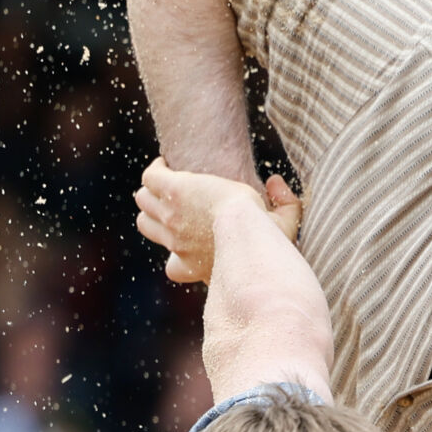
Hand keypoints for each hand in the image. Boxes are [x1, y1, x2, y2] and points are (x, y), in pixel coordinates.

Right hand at [135, 159, 293, 284]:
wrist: (250, 229)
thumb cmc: (269, 242)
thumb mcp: (282, 231)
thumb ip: (287, 208)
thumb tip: (277, 181)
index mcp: (193, 266)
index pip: (173, 268)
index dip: (177, 254)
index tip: (190, 238)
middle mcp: (177, 245)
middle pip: (149, 227)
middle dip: (156, 215)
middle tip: (174, 200)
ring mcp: (171, 218)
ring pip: (144, 202)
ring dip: (152, 192)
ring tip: (167, 181)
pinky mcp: (172, 192)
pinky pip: (151, 179)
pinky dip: (157, 170)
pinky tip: (168, 163)